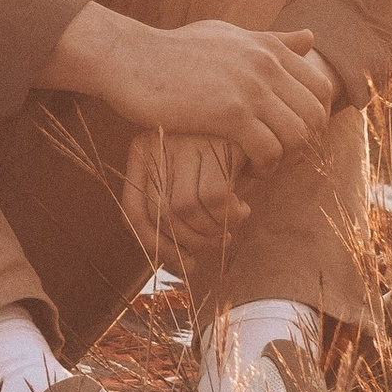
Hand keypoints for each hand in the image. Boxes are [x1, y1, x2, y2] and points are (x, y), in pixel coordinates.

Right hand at [39, 6, 335, 168]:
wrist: (131, 59)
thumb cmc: (175, 51)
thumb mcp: (227, 35)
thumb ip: (270, 39)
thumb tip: (310, 37)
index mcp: (267, 47)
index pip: (320, 88)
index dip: (314, 118)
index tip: (290, 134)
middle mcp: (265, 64)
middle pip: (315, 115)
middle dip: (304, 143)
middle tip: (280, 156)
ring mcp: (249, 88)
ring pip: (298, 135)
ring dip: (286, 158)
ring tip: (264, 166)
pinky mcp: (230, 113)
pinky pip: (270, 150)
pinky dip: (265, 167)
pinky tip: (247, 171)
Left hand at [122, 130, 241, 265]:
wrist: (257, 127)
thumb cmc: (221, 164)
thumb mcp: (191, 184)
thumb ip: (177, 217)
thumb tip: (180, 264)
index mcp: (142, 152)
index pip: (134, 210)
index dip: (156, 246)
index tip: (184, 263)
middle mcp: (157, 142)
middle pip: (161, 214)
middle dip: (191, 242)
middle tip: (214, 243)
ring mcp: (185, 140)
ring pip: (187, 209)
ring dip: (213, 230)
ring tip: (228, 226)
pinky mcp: (215, 142)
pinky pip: (215, 198)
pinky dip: (231, 216)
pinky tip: (241, 209)